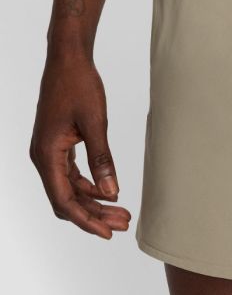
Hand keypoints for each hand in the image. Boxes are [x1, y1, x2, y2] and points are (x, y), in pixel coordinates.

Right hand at [30, 54, 130, 238]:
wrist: (68, 60)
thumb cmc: (79, 86)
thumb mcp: (95, 123)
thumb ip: (103, 160)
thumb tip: (112, 193)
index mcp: (47, 155)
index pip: (64, 201)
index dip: (86, 220)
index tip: (109, 233)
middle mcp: (43, 157)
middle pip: (67, 199)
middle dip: (95, 215)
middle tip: (124, 224)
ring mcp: (49, 152)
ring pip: (70, 189)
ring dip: (95, 202)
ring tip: (123, 213)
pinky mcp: (58, 146)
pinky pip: (72, 175)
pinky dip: (91, 186)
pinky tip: (110, 192)